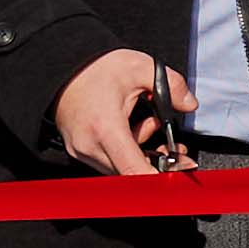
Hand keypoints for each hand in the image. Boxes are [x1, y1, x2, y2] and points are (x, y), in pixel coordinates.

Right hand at [54, 49, 178, 177]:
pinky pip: (109, 162)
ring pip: (121, 169)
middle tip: (178, 151)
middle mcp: (90, 146)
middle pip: (131, 174)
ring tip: (150, 126)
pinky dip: (127, 153)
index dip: (157, 181)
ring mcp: (82, 151)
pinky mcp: (79, 151)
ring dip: (142, 156)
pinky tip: (133, 131)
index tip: (176, 176)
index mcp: (106, 128)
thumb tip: (189, 104)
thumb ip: (171, 84)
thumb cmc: (94, 69)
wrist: (59, 68)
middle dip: (158, 164)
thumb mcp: (138, 66)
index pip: (134, 172)